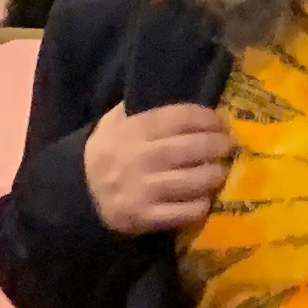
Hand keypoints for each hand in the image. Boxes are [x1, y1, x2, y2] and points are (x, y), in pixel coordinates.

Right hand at [82, 101, 232, 234]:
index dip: (208, 118)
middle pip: (192, 148)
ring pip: (193, 180)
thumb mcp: (113, 122)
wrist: (78, 194)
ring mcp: (142, 189)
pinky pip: (184, 211)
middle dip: (218, 145)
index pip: (180, 118)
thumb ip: (141, 108)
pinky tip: (204, 199)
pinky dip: (200, 205)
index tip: (221, 121)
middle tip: (230, 145)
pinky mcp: (144, 217)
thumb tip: (178, 90)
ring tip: (221, 171)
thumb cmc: (105, 153)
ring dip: (215, 174)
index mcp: (133, 130)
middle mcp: (139, 158)